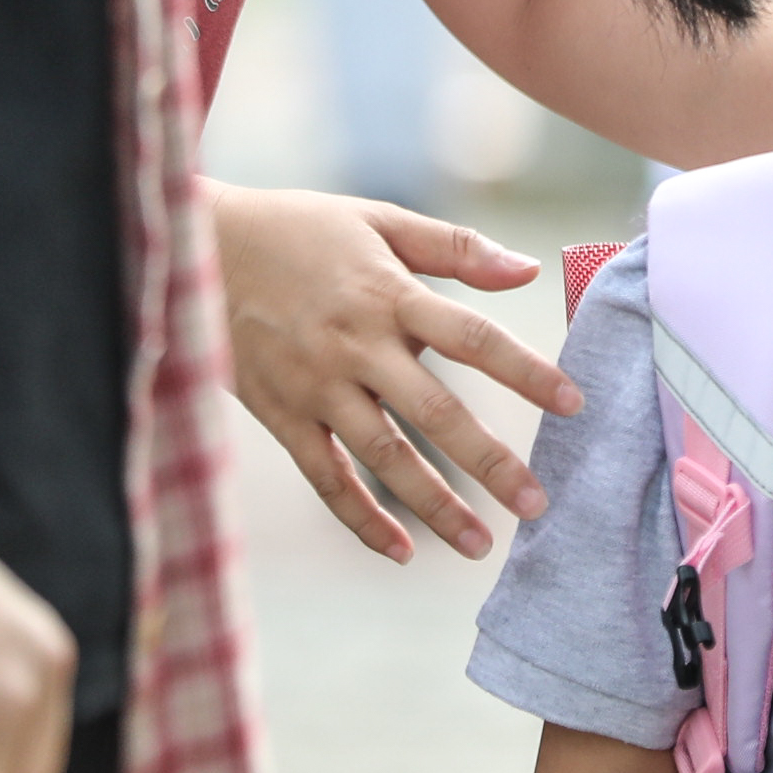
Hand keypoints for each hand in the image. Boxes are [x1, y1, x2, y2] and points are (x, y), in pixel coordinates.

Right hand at [213, 182, 583, 563]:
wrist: (199, 249)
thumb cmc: (301, 230)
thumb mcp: (378, 220)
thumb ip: (456, 248)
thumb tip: (529, 269)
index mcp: (388, 294)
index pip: (472, 338)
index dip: (525, 371)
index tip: (574, 403)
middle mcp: (355, 346)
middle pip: (434, 412)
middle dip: (490, 461)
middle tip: (537, 504)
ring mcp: (316, 387)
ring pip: (383, 456)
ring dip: (435, 504)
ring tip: (481, 545)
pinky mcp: (281, 415)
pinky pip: (325, 478)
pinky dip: (360, 518)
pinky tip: (400, 552)